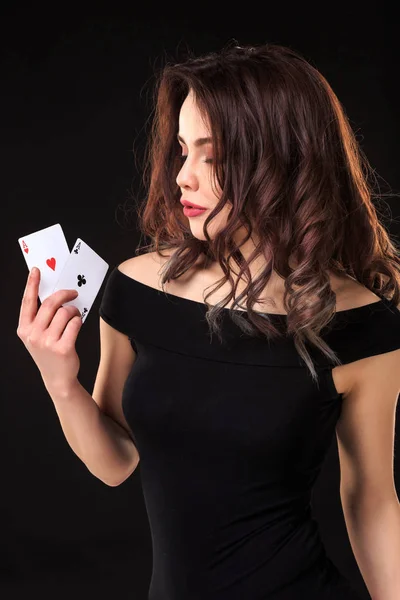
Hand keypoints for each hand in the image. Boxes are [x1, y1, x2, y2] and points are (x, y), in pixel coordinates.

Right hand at [17, 267, 82, 392]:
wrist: (58, 378)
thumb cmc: (49, 352)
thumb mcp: (38, 336)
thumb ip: (41, 318)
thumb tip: (56, 295)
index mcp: (24, 329)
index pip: (27, 301)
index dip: (32, 284)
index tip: (37, 270)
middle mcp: (33, 334)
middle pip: (50, 303)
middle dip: (64, 294)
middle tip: (73, 292)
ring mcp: (47, 342)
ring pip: (65, 312)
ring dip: (73, 311)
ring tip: (74, 316)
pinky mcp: (62, 347)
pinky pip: (75, 324)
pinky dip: (78, 322)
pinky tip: (77, 326)